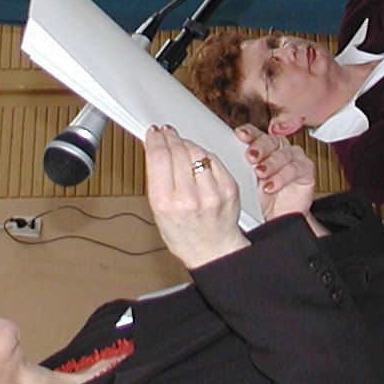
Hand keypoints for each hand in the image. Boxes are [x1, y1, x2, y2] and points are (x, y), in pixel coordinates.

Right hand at [144, 126, 248, 268]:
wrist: (213, 250)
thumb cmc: (184, 234)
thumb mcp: (158, 211)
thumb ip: (157, 179)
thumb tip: (155, 149)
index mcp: (166, 203)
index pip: (159, 157)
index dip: (155, 139)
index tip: (154, 133)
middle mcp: (189, 198)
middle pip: (178, 150)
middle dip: (170, 137)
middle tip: (166, 133)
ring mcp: (212, 192)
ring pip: (197, 151)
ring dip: (187, 144)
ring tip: (181, 146)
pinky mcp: (229, 188)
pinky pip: (213, 159)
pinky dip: (204, 155)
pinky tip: (198, 159)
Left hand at [234, 125, 327, 234]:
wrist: (277, 219)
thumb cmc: (260, 199)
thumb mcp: (244, 182)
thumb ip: (236, 166)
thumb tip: (216, 158)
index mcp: (262, 147)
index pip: (256, 134)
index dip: (249, 132)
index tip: (240, 134)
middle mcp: (279, 149)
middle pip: (270, 140)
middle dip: (259, 147)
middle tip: (250, 156)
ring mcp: (294, 158)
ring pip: (283, 153)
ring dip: (270, 163)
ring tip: (260, 173)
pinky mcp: (306, 170)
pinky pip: (295, 168)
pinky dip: (283, 176)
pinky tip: (272, 185)